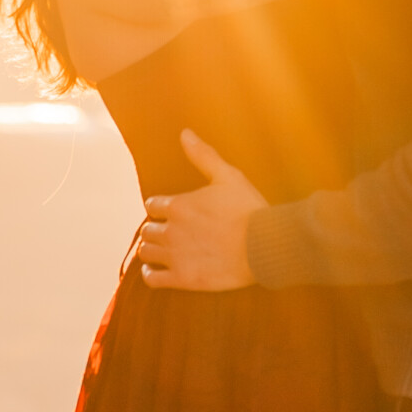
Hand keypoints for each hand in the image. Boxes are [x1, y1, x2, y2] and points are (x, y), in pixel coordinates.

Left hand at [139, 130, 263, 289]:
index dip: (160, 208)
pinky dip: (150, 274)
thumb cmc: (249, 209)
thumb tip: (185, 133)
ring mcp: (175, 255)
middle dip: (155, 230)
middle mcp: (171, 230)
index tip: (170, 213)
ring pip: (146, 252)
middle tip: (169, 233)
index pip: (152, 205)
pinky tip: (156, 271)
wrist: (265, 245)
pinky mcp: (182, 278)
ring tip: (162, 251)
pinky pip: (152, 278)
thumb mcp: (228, 176)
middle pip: (147, 230)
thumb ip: (203, 155)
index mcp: (178, 205)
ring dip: (151, 250)